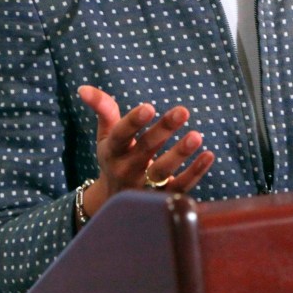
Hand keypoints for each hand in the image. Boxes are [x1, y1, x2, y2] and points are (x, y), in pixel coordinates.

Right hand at [76, 85, 214, 221]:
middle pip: (145, 149)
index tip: (149, 107)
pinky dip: (195, 172)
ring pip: (162, 171)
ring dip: (180, 154)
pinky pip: (180, 187)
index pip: (120, 135)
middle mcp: (126, 169)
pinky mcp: (163, 198)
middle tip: (183, 111)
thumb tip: (83, 88)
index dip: (133, 122)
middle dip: (164, 129)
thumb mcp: (107, 135)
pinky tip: (209, 155)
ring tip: (196, 136)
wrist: (116, 203)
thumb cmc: (116, 158)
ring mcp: (144, 186)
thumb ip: (103, 110)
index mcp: (113, 151)